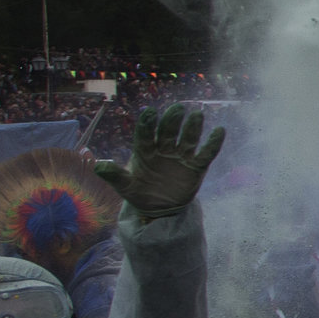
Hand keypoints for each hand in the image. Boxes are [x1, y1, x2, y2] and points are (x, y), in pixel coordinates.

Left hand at [93, 104, 225, 217]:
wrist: (159, 208)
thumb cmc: (139, 192)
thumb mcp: (125, 186)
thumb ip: (114, 175)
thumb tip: (98, 166)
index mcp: (144, 151)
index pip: (146, 134)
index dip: (148, 124)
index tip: (150, 112)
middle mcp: (163, 149)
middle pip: (168, 132)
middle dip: (172, 120)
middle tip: (177, 108)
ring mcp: (181, 157)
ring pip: (187, 139)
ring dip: (192, 127)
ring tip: (196, 115)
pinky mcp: (196, 167)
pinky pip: (206, 154)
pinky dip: (213, 143)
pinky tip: (220, 131)